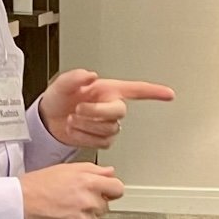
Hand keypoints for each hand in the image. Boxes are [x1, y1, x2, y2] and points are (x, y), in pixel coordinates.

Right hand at [20, 163, 123, 218]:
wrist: (18, 206)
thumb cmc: (36, 187)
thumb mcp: (66, 169)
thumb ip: (93, 170)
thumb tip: (109, 172)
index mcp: (89, 182)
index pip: (117, 189)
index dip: (110, 190)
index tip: (103, 191)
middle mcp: (90, 202)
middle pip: (105, 206)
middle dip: (93, 203)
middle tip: (72, 199)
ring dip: (84, 217)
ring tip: (63, 210)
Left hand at [40, 69, 174, 147]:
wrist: (49, 120)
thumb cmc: (58, 99)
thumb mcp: (62, 83)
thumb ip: (75, 77)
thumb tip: (90, 75)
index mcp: (107, 90)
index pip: (136, 90)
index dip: (154, 92)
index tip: (169, 94)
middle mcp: (110, 106)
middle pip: (119, 112)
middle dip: (97, 112)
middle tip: (79, 109)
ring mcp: (106, 124)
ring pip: (109, 130)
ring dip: (86, 126)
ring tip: (72, 119)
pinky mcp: (101, 139)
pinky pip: (101, 143)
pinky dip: (84, 138)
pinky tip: (75, 130)